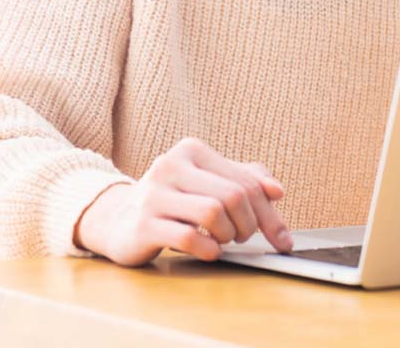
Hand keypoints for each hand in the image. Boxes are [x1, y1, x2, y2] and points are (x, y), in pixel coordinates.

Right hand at [74, 137, 292, 266]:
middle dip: (250, 224)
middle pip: (234, 195)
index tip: (282, 238)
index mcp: (192, 150)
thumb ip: (244, 181)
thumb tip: (277, 191)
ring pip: (213, 212)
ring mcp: (154, 194)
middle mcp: (171, 165)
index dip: (270, 213)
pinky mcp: (143, 224)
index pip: (246, 180)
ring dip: (228, 234)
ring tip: (223, 240)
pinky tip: (209, 250)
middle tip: (244, 237)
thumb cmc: (173, 201)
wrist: (117, 219)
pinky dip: (208, 248)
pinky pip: (189, 237)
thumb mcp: (208, 183)